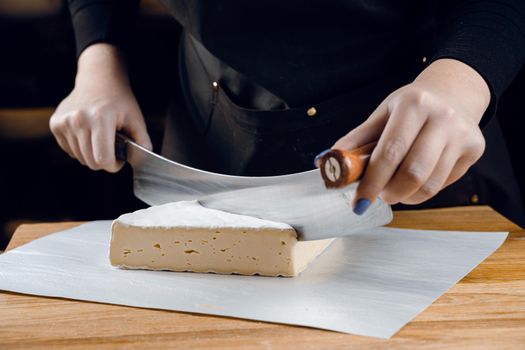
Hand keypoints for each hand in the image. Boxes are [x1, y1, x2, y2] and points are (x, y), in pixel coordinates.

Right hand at [49, 43, 151, 171]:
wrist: (98, 81)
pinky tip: (88, 134)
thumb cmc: (119, 100)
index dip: (114, 165)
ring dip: (92, 154)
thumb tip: (141, 162)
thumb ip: (143, 143)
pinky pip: (69, 151)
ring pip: (80, 158)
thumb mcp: (136, 120)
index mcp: (100, 118)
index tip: (120, 158)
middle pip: (91, 162)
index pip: (102, 160)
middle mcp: (78, 120)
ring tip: (100, 137)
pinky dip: (80, 148)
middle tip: (112, 147)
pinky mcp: (55, 124)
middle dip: (104, 161)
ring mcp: (64, 122)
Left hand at [331, 59, 489, 213]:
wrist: (452, 94)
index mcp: (413, 104)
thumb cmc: (410, 108)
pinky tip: (415, 179)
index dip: (371, 182)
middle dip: (390, 193)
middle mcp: (443, 117)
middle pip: (413, 173)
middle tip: (379, 195)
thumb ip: (356, 140)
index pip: (389, 152)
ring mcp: (462, 134)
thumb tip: (327, 163)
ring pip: (430, 185)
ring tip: (394, 189)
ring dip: (406, 196)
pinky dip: (423, 191)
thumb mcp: (381, 115)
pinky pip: (444, 184)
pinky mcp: (475, 149)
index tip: (358, 203)